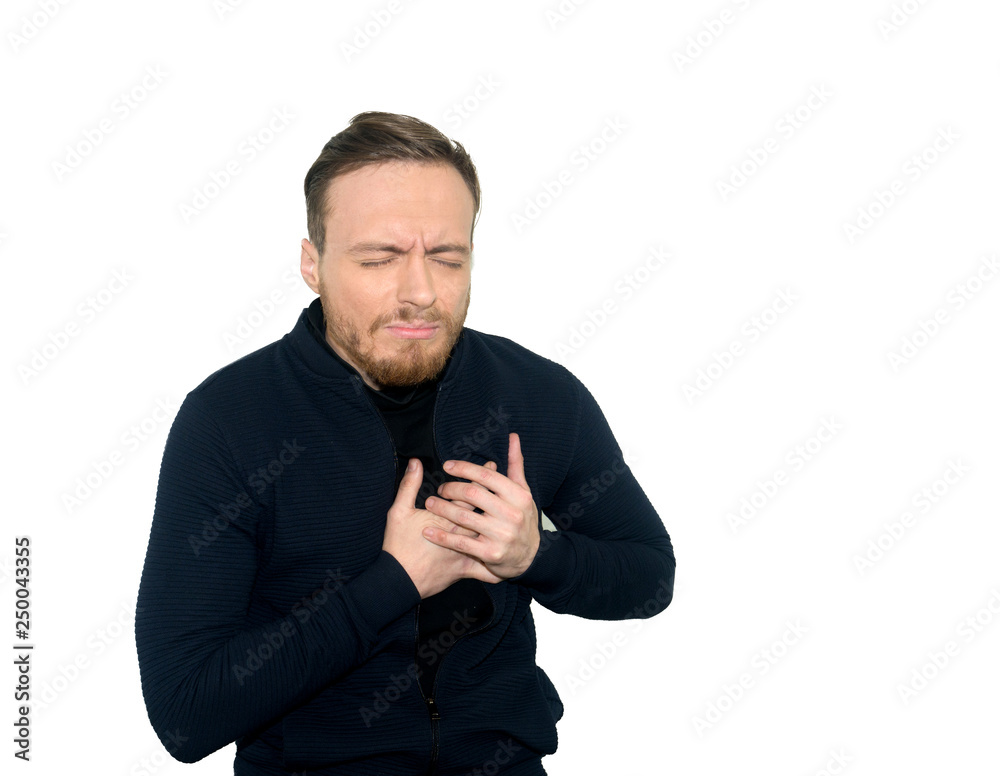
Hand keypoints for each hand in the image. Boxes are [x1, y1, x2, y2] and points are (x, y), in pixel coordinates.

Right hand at [383, 458, 503, 598]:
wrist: (398, 581)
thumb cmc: (398, 546)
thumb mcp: (399, 512)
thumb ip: (408, 485)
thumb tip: (415, 462)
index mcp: (446, 519)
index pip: (471, 494)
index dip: (482, 478)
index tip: (492, 465)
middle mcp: (460, 534)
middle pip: (484, 511)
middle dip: (496, 495)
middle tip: (506, 484)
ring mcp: (465, 554)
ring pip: (487, 536)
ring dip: (498, 523)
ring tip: (507, 511)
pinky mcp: (464, 570)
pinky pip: (486, 570)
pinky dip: (497, 564)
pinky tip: (507, 558)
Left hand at [423, 432, 540, 579]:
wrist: (530, 556)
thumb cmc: (523, 518)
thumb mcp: (523, 491)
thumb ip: (515, 464)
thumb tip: (512, 437)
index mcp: (519, 495)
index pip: (486, 476)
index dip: (464, 468)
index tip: (447, 466)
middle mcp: (511, 514)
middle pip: (472, 494)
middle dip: (451, 489)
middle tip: (440, 488)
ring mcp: (502, 535)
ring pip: (463, 517)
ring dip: (442, 509)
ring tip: (430, 503)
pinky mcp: (491, 554)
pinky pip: (461, 543)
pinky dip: (442, 537)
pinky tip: (428, 531)